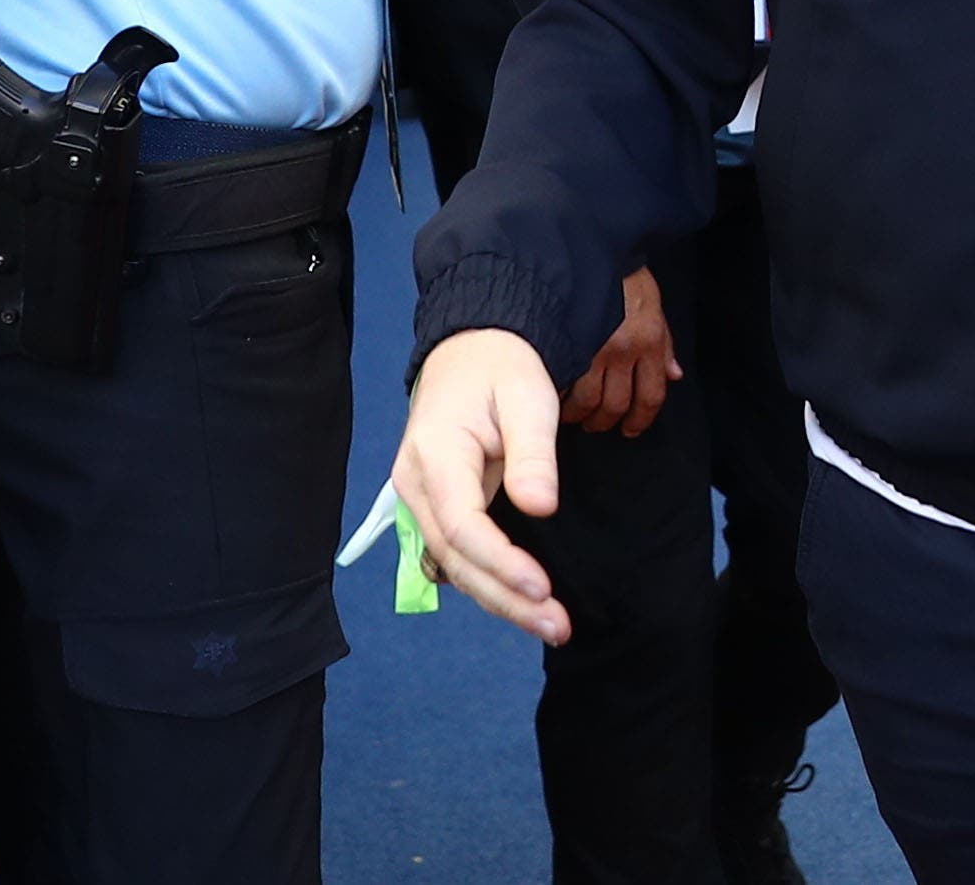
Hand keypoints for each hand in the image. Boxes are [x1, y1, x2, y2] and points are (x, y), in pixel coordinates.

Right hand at [394, 327, 573, 642]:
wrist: (473, 347)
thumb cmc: (502, 366)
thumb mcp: (527, 396)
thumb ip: (532, 453)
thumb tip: (540, 507)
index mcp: (435, 453)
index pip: (461, 525)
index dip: (499, 562)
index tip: (541, 587)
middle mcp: (416, 483)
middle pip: (455, 557)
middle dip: (506, 598)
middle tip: (558, 626)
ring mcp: (420, 498)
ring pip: (454, 564)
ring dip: (500, 598)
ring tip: (551, 624)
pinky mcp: (436, 506)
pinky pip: (459, 553)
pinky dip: (490, 581)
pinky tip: (524, 602)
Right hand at [560, 266, 680, 436]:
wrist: (595, 245)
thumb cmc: (626, 274)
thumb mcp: (655, 305)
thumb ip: (665, 344)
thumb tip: (674, 375)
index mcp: (649, 341)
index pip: (651, 396)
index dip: (641, 420)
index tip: (630, 430)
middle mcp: (624, 349)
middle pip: (617, 405)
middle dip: (606, 422)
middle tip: (596, 424)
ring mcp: (594, 346)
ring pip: (588, 400)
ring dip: (580, 415)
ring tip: (573, 415)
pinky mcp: (567, 340)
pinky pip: (563, 380)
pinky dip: (558, 395)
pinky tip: (554, 397)